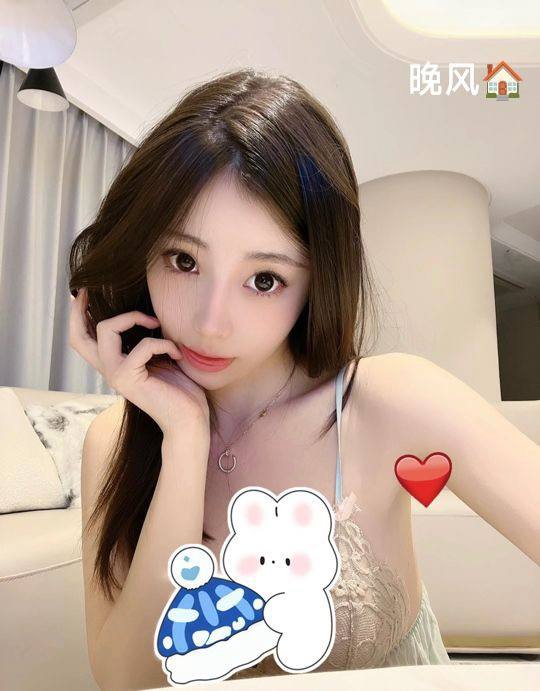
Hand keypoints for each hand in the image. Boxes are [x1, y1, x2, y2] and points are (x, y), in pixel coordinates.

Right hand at [68, 288, 209, 437]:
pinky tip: (178, 354)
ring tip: (157, 324)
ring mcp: (116, 375)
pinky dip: (164, 343)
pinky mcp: (129, 378)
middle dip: (83, 310)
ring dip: (134, 318)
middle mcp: (110, 371)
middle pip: (79, 336)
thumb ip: (147, 342)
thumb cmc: (181, 392)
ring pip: (106, 330)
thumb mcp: (162, 359)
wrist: (189, 421)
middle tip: (91, 292)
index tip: (82, 294)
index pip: (83, 342)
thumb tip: (149, 314)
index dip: (77, 318)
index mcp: (115, 366)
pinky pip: (142, 345)